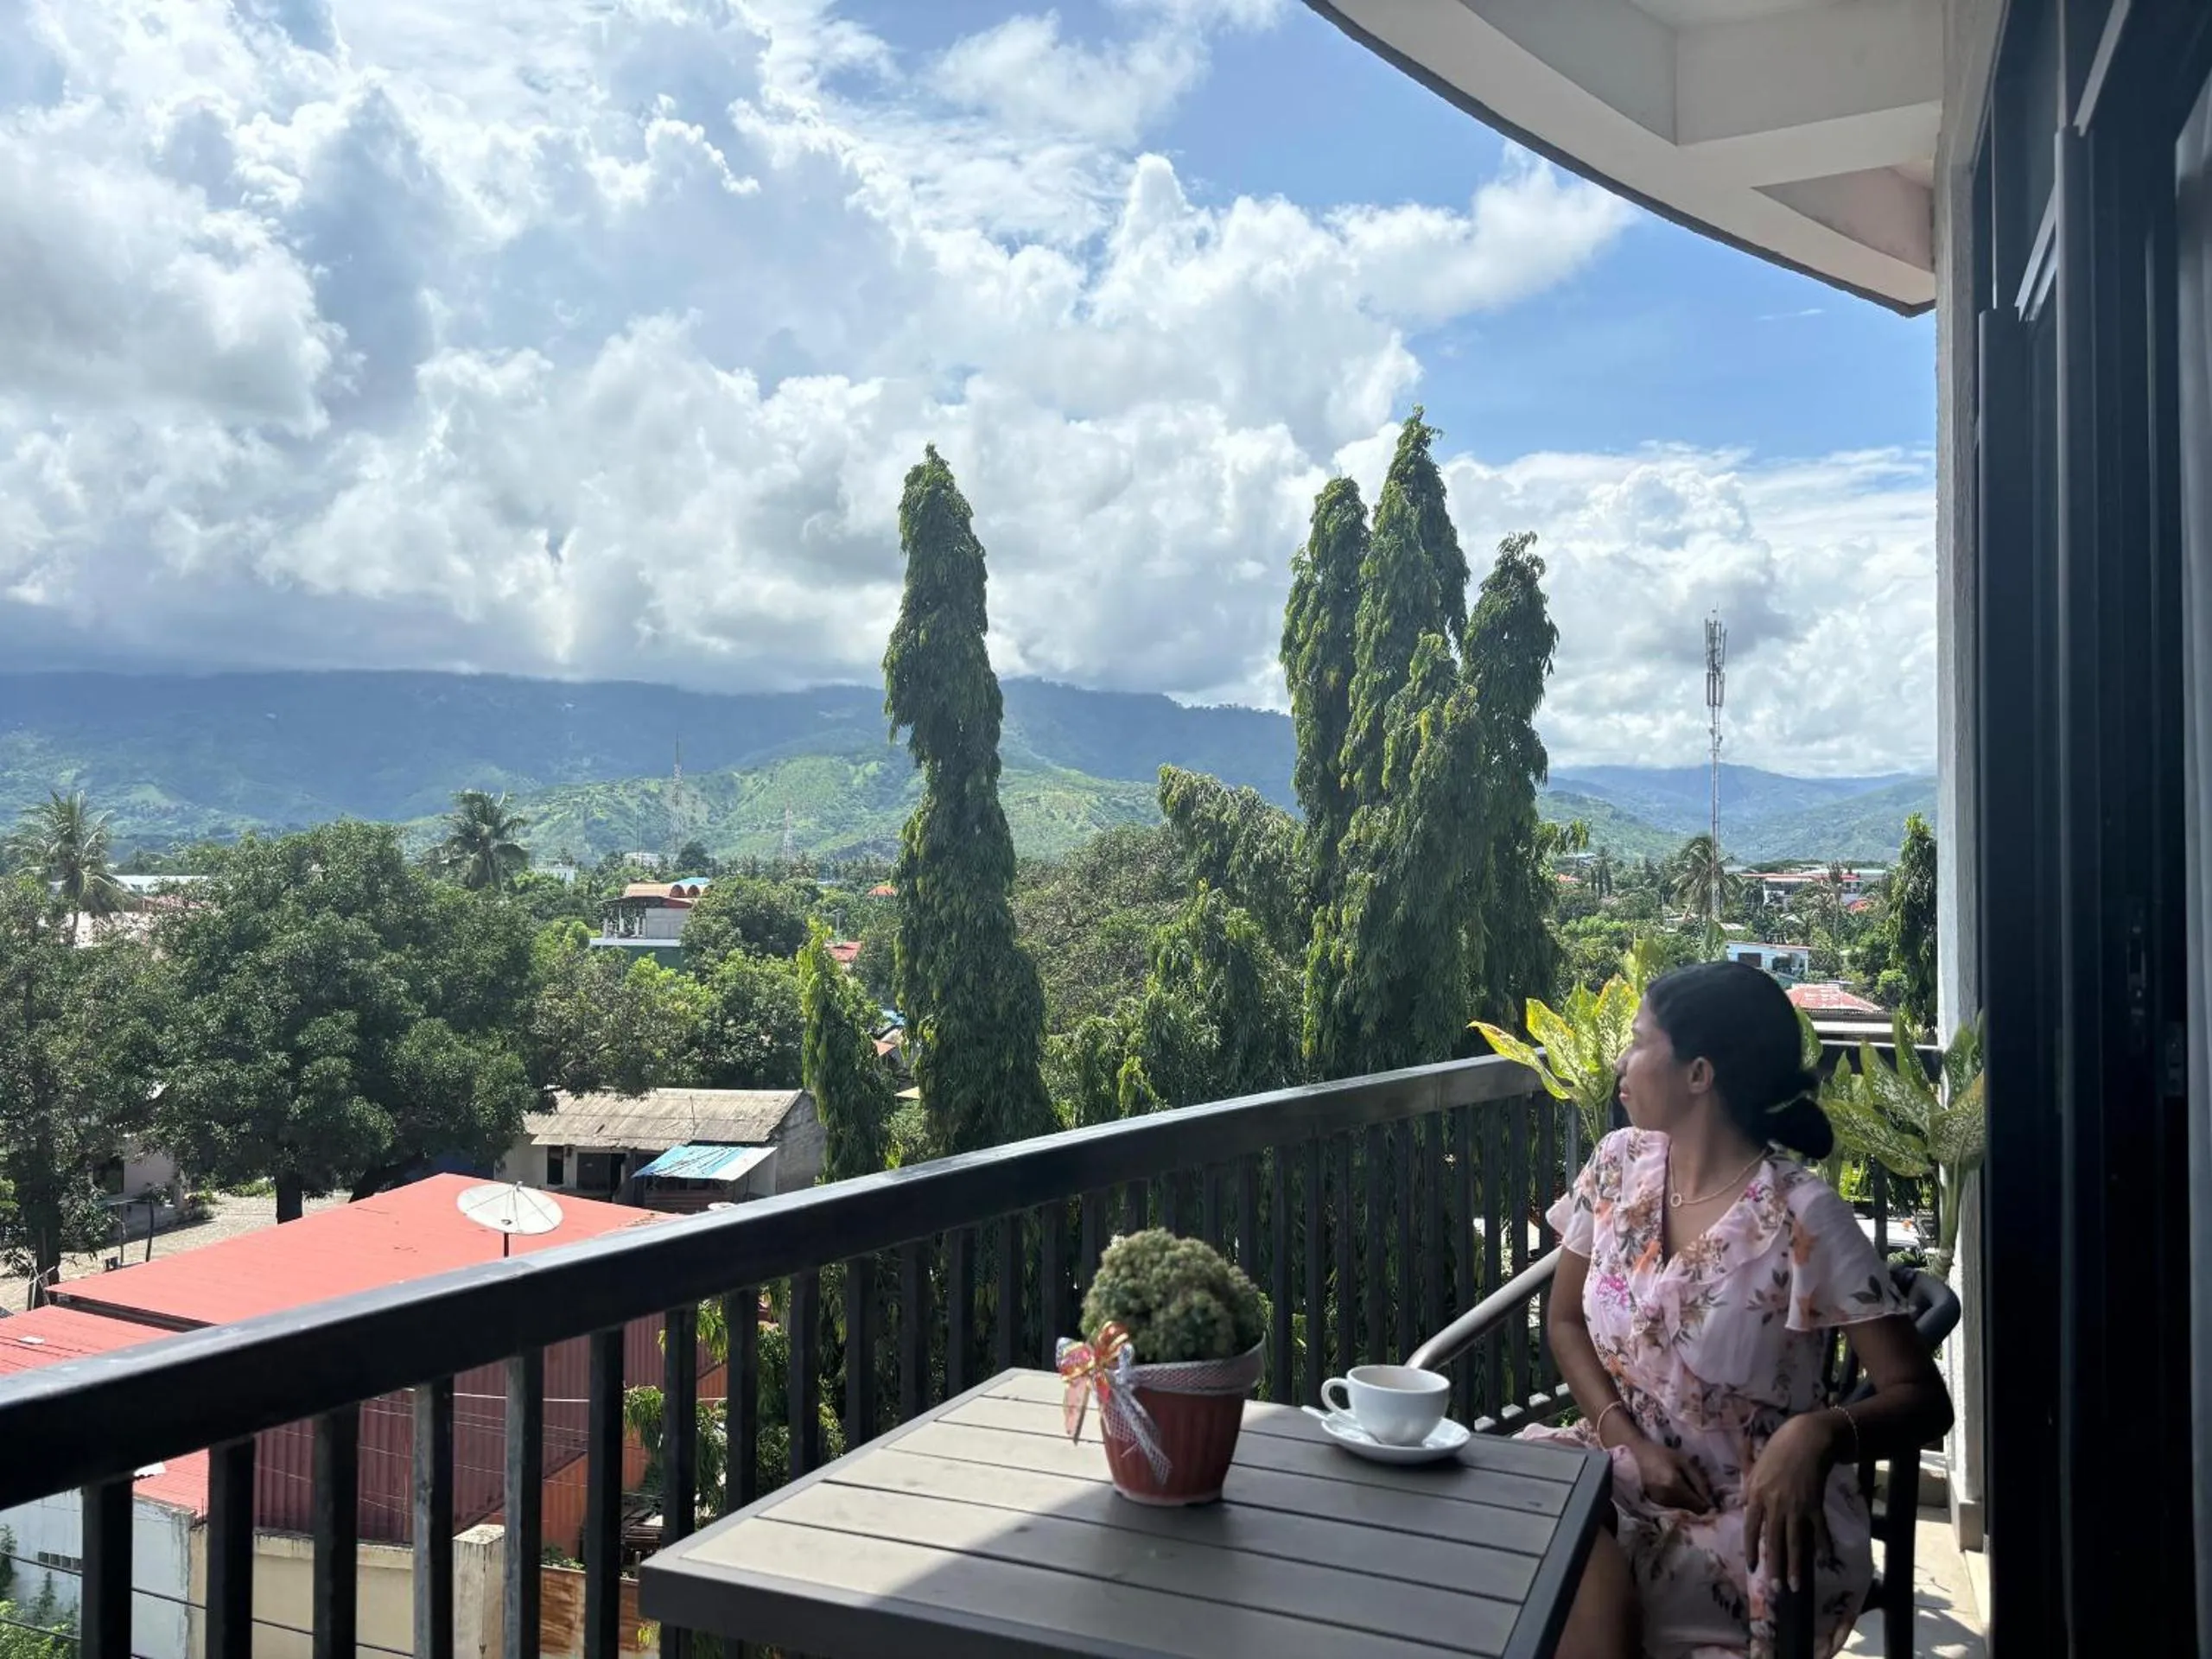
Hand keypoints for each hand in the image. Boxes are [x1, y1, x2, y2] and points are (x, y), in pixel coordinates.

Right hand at [1625, 1436, 1713, 1512]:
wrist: (1640, 1454)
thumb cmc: (1664, 1454)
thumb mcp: (1685, 1461)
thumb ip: (1699, 1481)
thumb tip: (1710, 1502)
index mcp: (1675, 1485)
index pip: (1697, 1505)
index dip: (1708, 1507)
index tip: (1714, 1504)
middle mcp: (1666, 1497)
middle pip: (1691, 1510)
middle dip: (1698, 1505)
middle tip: (1700, 1494)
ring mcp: (1659, 1502)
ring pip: (1683, 1510)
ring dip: (1689, 1505)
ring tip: (1688, 1491)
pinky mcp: (1655, 1503)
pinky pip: (1674, 1508)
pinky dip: (1679, 1503)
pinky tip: (1678, 1492)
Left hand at [1744, 1412, 1838, 1590]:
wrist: (1806, 1439)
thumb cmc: (1778, 1450)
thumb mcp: (1755, 1466)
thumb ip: (1748, 1487)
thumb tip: (1740, 1504)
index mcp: (1756, 1495)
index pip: (1750, 1529)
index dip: (1751, 1549)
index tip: (1752, 1567)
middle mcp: (1774, 1504)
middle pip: (1772, 1541)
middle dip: (1774, 1566)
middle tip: (1775, 1588)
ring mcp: (1795, 1507)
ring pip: (1794, 1542)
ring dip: (1794, 1566)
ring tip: (1795, 1586)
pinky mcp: (1815, 1505)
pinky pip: (1818, 1531)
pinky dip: (1823, 1546)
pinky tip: (1825, 1560)